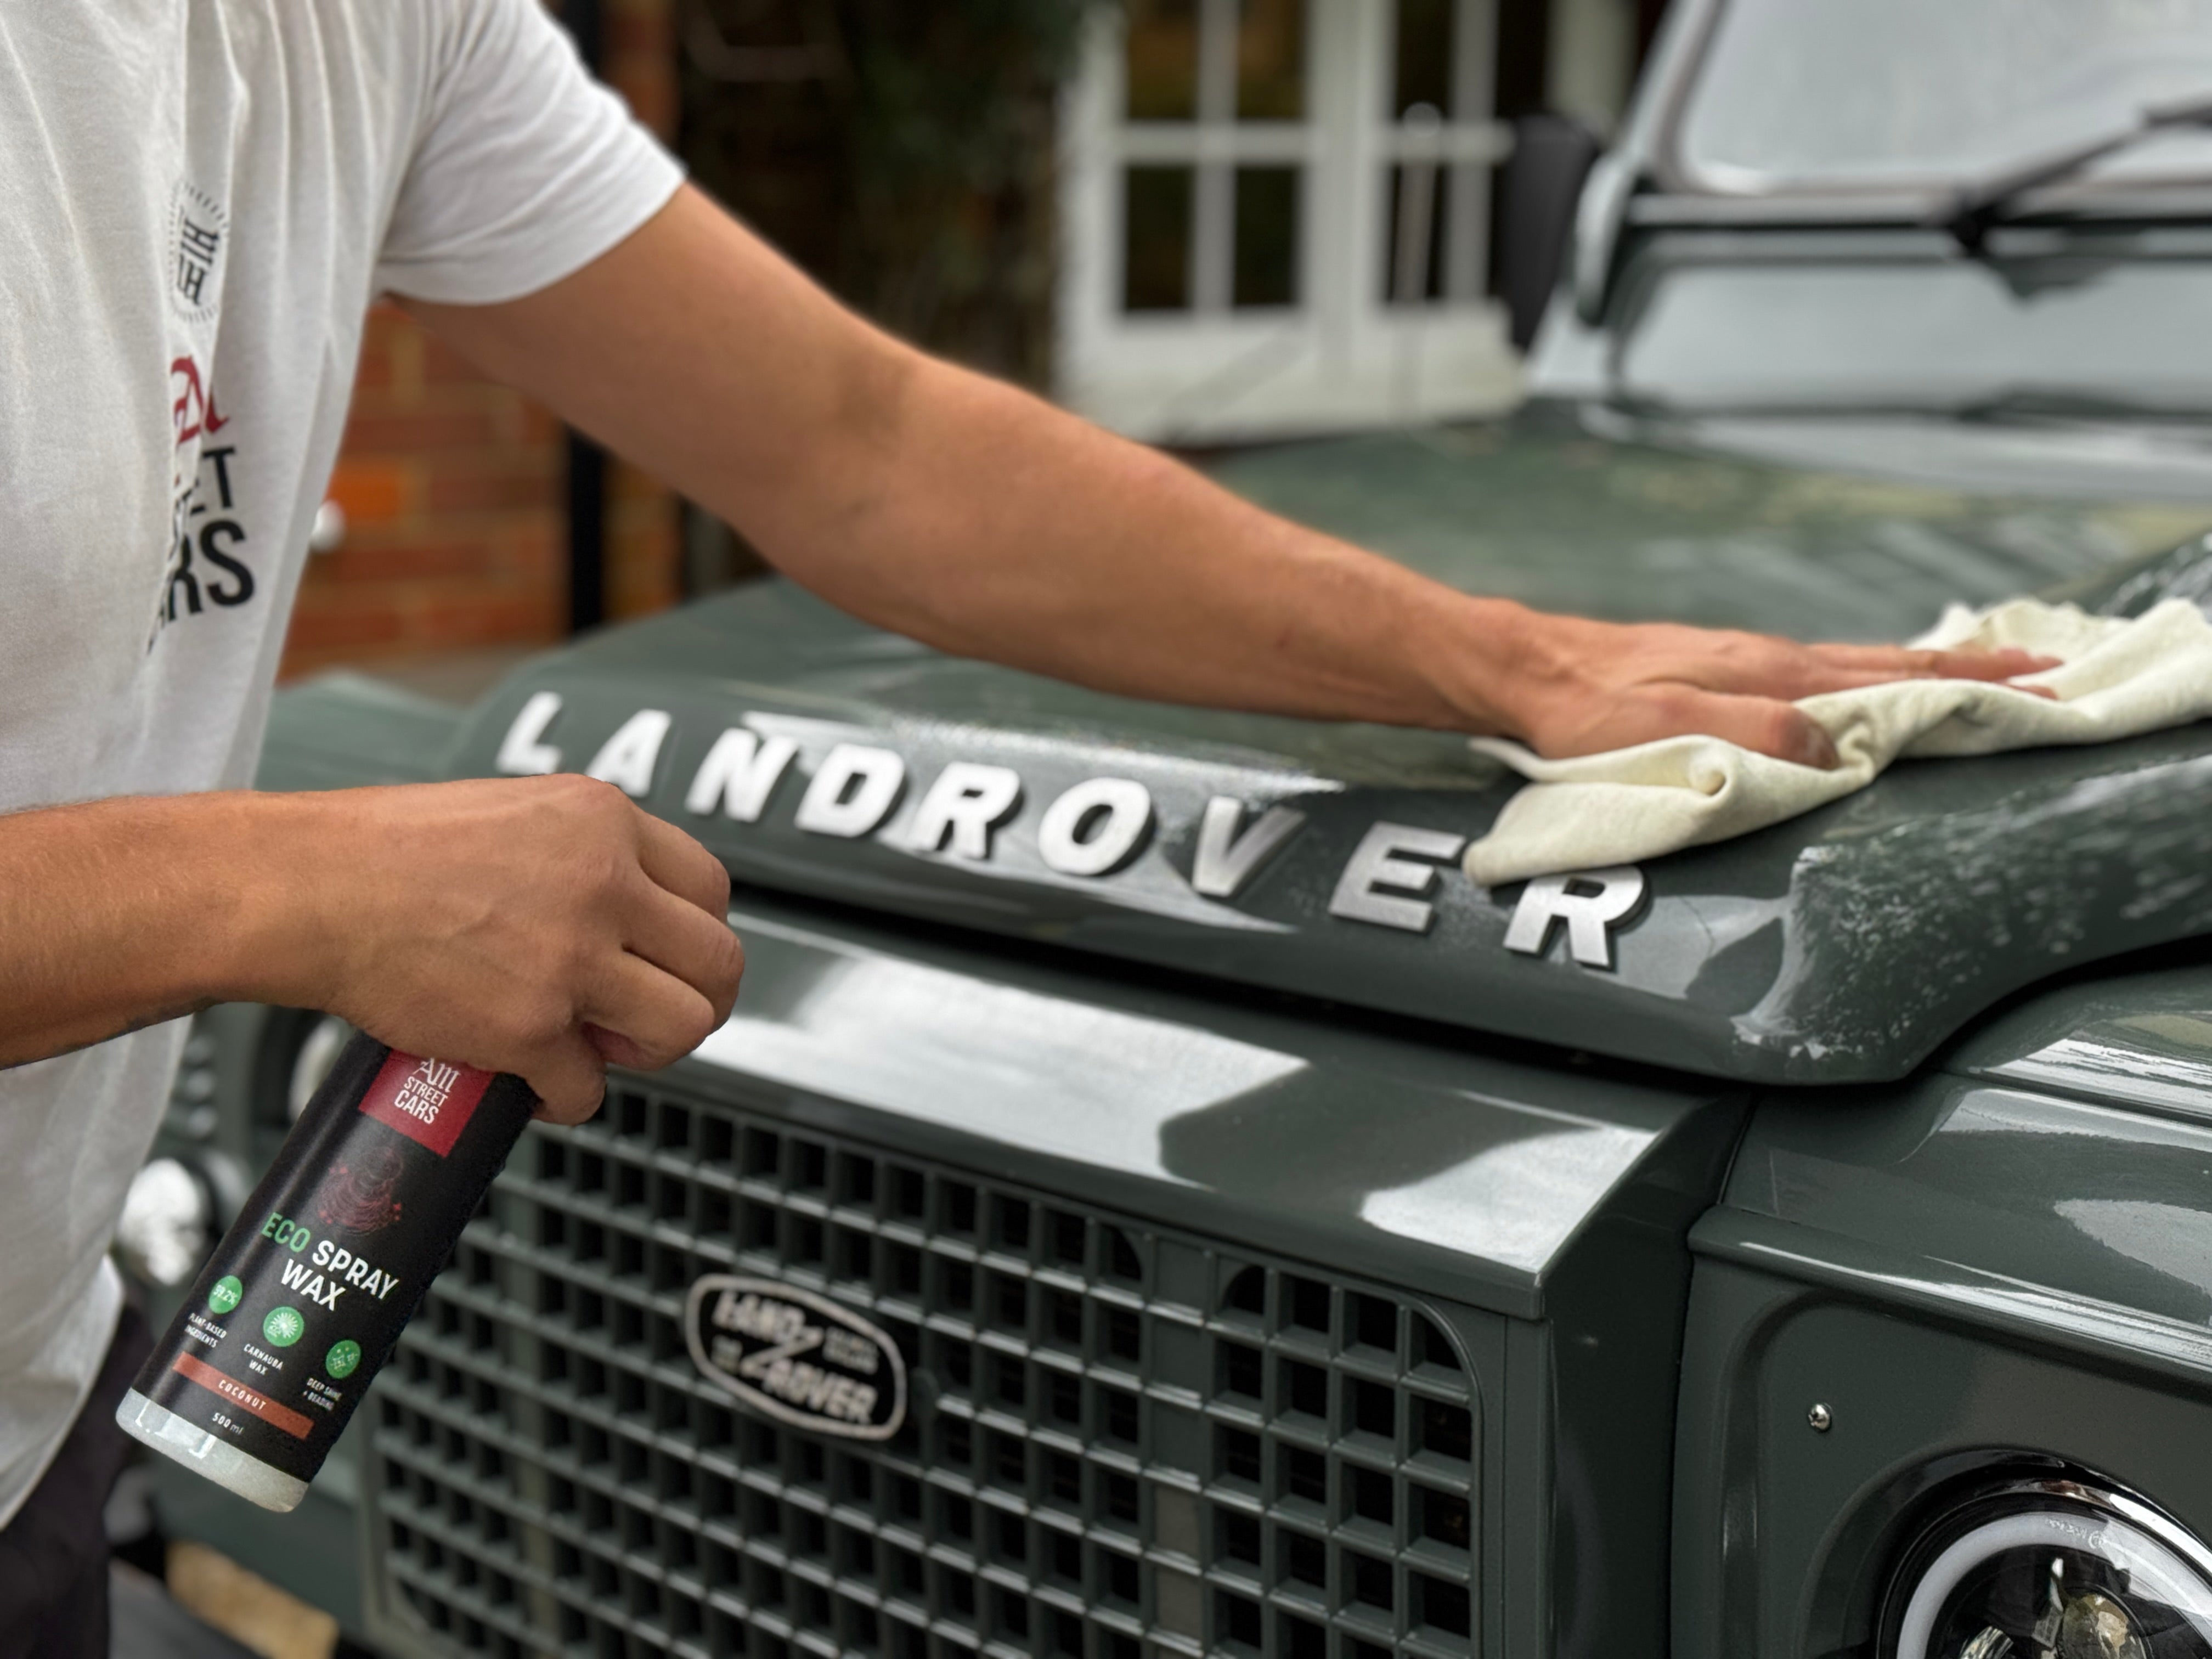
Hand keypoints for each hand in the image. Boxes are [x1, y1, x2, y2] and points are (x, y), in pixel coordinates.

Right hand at [257, 776, 742, 1122]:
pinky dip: (565, 1098)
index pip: (712, 889)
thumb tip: (631, 909)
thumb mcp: (518, 812)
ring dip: (647, 1051)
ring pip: (682, 1027)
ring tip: (598, 1048)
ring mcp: (572, 957)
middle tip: (651, 1018)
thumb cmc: (388, 850)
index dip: (695, 936)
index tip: (667, 959)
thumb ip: (586, 853)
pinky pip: (590, 1088)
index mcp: (605, 822)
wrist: (309, 888)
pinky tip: (533, 1080)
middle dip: (696, 1002)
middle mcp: (604, 883)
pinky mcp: (530, 1026)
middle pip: (718, 963)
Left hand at [1493, 612, 2059, 764]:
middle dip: (1966, 672)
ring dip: (1920, 669)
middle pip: (1885, 665)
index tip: (2033, 687)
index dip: (1962, 690)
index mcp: (1768, 674)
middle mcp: (1766, 659)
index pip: (1887, 683)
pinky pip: (1815, 668)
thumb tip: (1838, 751)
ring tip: (1977, 670)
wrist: (1527, 671)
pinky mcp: (1719, 667)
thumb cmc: (1587, 710)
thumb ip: (1756, 735)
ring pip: (1854, 663)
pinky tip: (1866, 678)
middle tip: (2042, 670)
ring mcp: (1745, 660)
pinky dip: (1863, 671)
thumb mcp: (1670, 728)